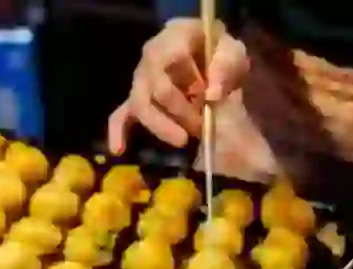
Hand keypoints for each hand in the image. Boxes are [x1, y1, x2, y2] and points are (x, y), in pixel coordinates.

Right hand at [107, 18, 249, 153]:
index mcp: (176, 35)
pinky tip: (118, 149)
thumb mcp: (234, 55)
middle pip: (154, 85)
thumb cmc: (222, 56)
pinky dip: (118, 132)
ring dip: (161, 124)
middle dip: (179, 109)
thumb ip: (226, 68)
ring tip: (183, 140)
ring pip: (139, 103)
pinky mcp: (136, 99)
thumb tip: (211, 94)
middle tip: (201, 125)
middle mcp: (152, 54)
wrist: (215, 65)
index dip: (189, 80)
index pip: (172, 55)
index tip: (208, 97)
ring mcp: (141, 78)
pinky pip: (120, 115)